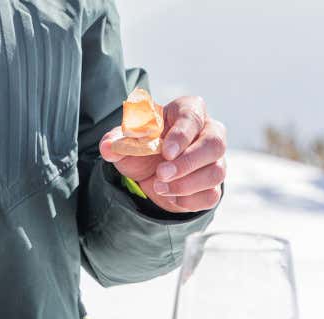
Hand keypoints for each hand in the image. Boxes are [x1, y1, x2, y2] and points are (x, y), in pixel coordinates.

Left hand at [99, 95, 225, 213]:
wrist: (150, 173)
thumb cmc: (144, 147)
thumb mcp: (127, 142)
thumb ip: (117, 141)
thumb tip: (108, 147)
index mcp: (188, 111)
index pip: (193, 117)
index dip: (182, 135)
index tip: (166, 152)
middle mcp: (209, 133)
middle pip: (215, 145)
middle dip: (187, 163)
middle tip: (161, 174)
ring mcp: (215, 161)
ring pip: (216, 173)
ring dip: (185, 185)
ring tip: (159, 186)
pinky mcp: (213, 185)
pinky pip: (210, 196)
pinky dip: (188, 200)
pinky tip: (170, 196)